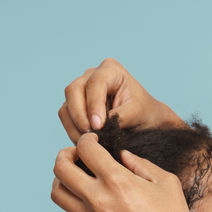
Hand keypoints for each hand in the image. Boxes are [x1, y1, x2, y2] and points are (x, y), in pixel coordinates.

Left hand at [51, 133, 211, 211]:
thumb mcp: (166, 183)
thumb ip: (141, 164)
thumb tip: (122, 155)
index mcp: (117, 180)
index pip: (86, 149)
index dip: (87, 139)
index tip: (94, 140)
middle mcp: (97, 198)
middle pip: (60, 168)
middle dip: (66, 154)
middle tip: (78, 154)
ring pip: (56, 192)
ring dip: (62, 178)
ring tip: (76, 174)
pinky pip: (69, 210)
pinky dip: (72, 198)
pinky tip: (88, 195)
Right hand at [58, 58, 185, 143]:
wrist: (145, 121)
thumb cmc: (145, 113)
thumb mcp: (137, 113)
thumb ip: (118, 117)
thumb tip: (98, 127)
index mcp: (111, 70)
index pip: (95, 83)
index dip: (94, 105)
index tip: (98, 126)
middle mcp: (92, 75)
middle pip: (74, 91)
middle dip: (80, 116)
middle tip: (91, 135)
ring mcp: (81, 89)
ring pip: (67, 106)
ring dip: (75, 126)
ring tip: (90, 141)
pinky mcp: (74, 105)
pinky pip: (66, 117)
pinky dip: (73, 131)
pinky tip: (86, 141)